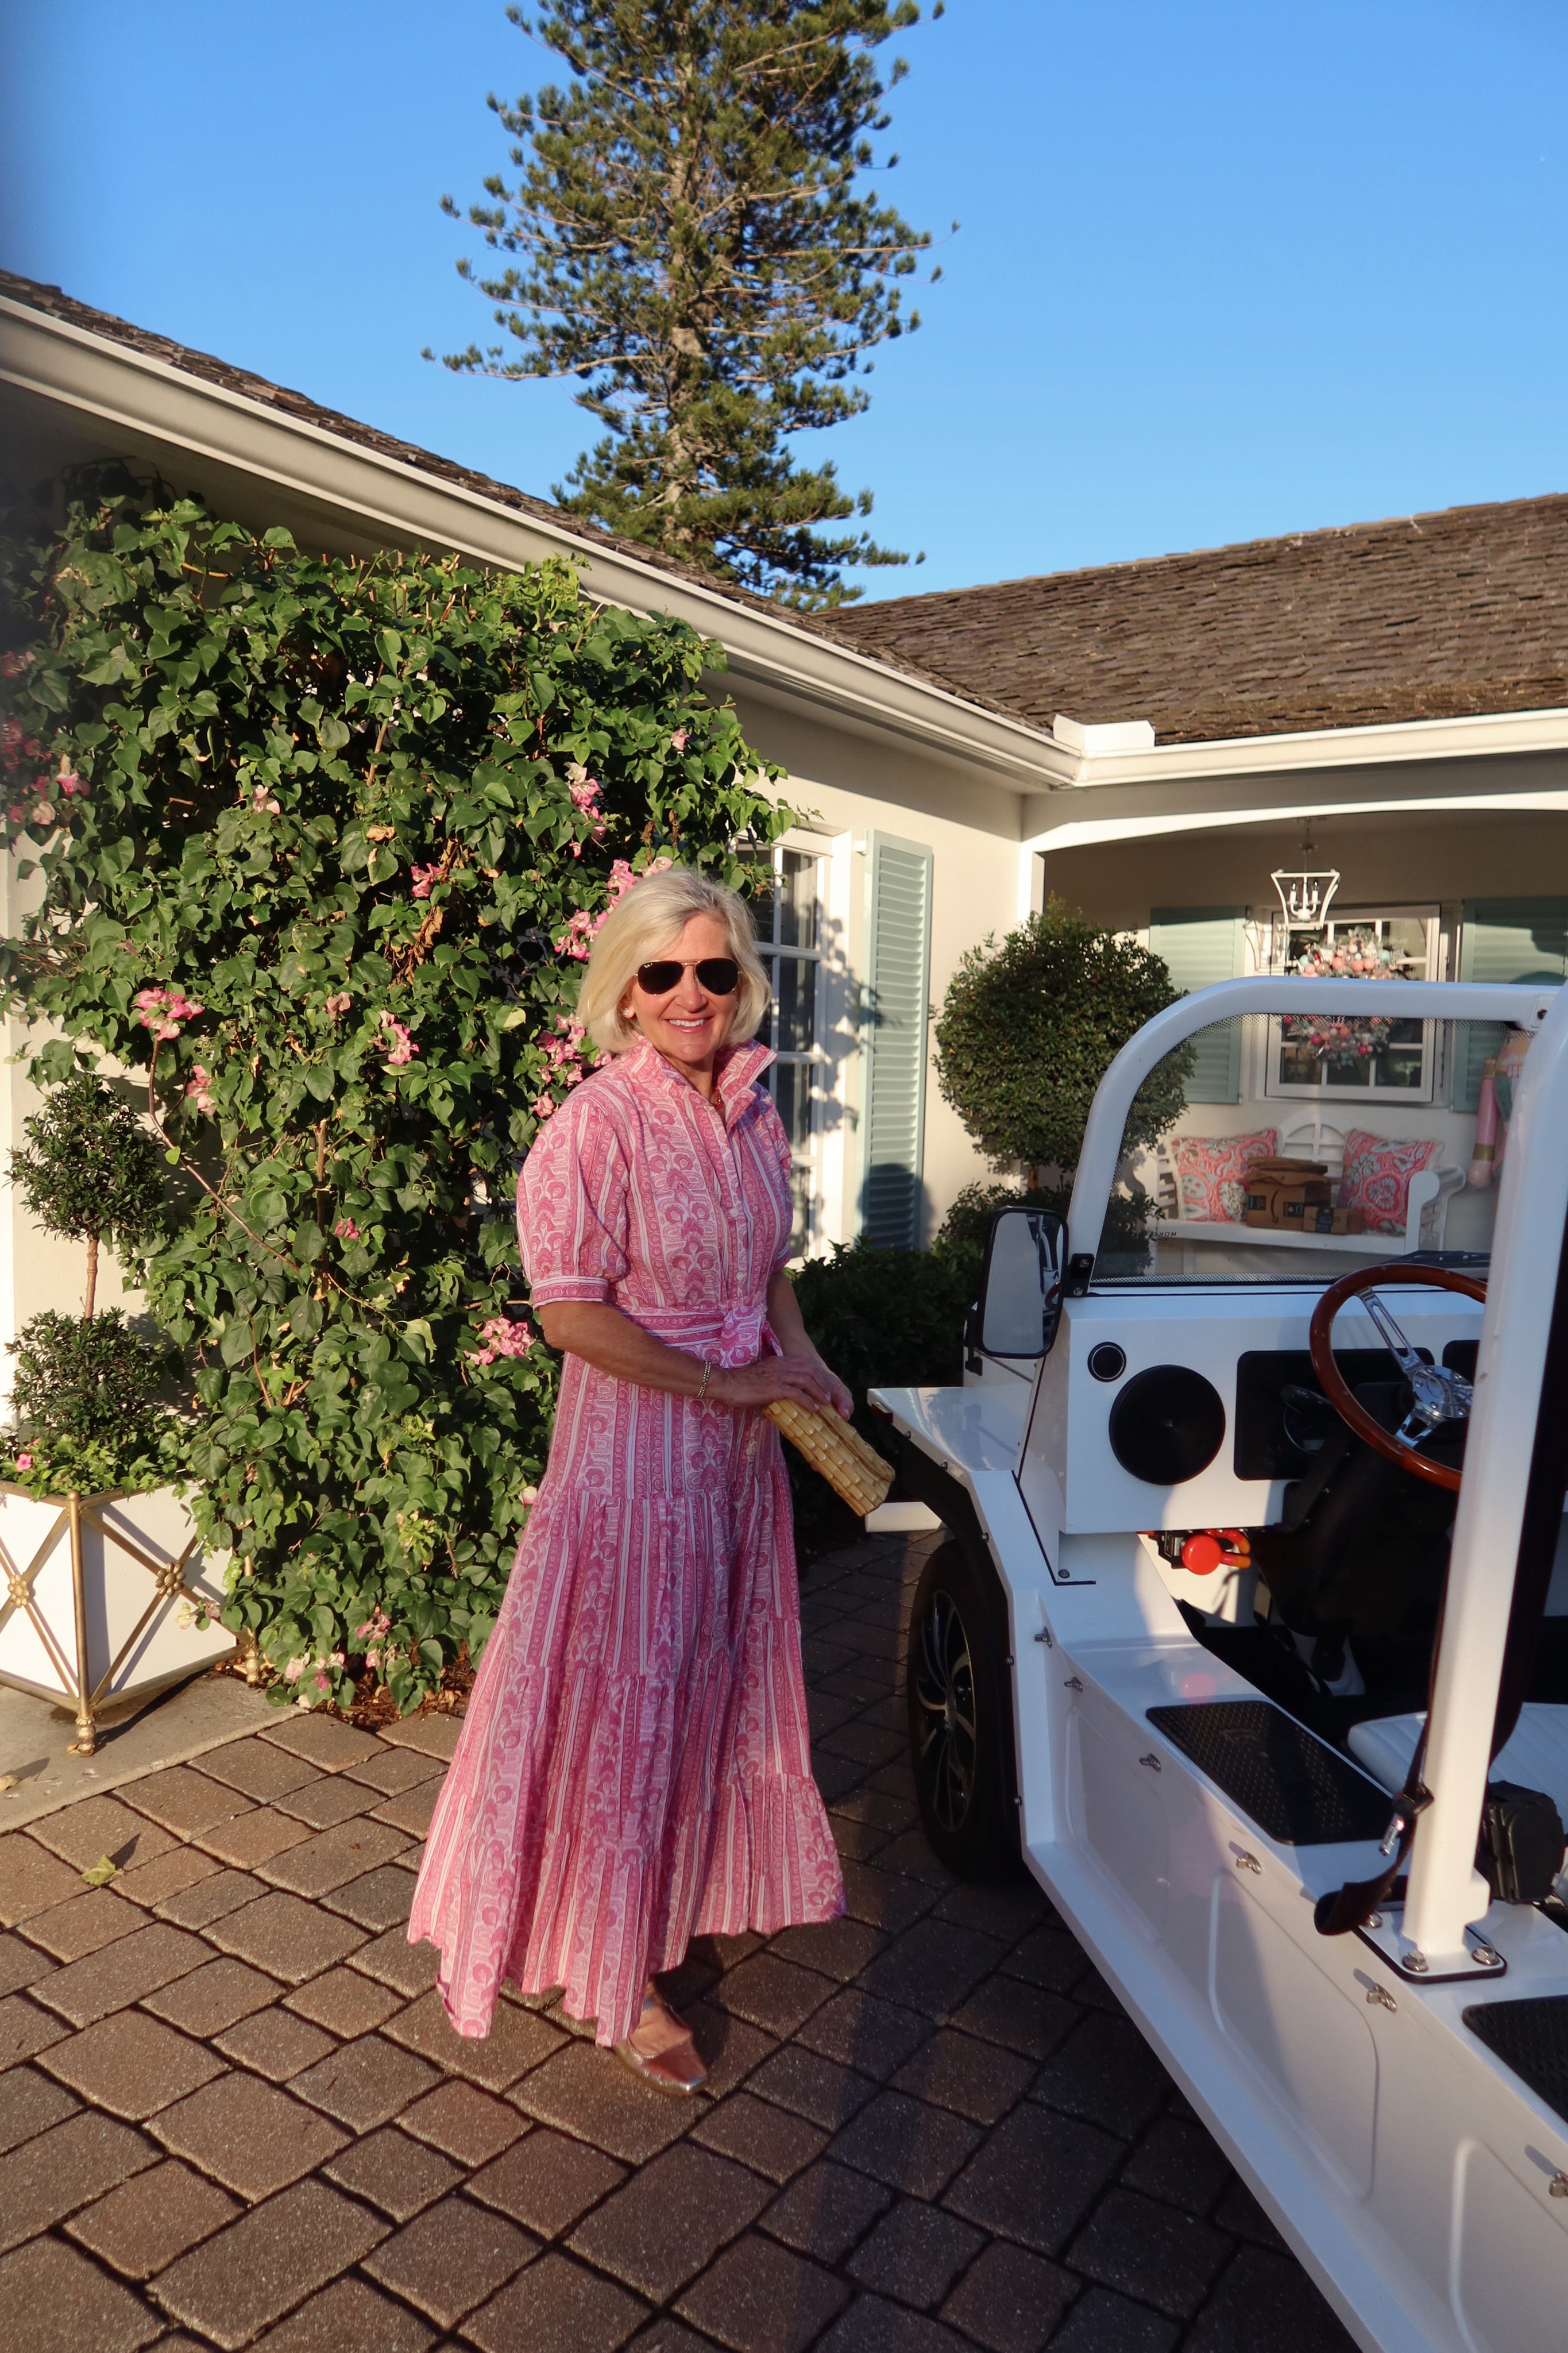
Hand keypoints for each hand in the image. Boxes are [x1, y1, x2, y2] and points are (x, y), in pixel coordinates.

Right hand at [712, 1350, 851, 1416]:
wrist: (725, 1383)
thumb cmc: (738, 1383)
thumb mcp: (760, 1377)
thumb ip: (772, 1380)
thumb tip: (780, 1393)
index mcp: (777, 1361)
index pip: (802, 1363)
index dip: (815, 1374)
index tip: (821, 1384)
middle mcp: (780, 1365)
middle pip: (809, 1369)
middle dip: (821, 1382)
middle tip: (827, 1395)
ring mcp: (778, 1376)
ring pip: (806, 1380)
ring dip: (818, 1392)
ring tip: (825, 1402)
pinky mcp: (774, 1388)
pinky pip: (797, 1393)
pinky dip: (808, 1401)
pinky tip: (814, 1408)